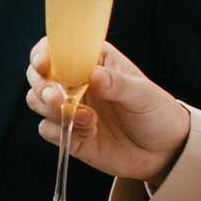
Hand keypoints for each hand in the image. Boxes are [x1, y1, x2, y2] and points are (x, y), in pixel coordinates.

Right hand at [27, 34, 189, 186]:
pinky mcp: (68, 133)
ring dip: (52, 109)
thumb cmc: (157, 113)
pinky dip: (61, 131)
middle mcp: (76, 81)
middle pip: (39, 75)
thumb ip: (117, 84)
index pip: (58, 48)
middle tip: (59, 99)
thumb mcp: (143, 94)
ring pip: (37, 100)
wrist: (164, 152)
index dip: (43, 52)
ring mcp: (70, 107)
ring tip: (87, 119)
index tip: (43, 64)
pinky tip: (89, 133)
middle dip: (42, 86)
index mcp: (94, 61)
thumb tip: (93, 75)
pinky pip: (46, 129)